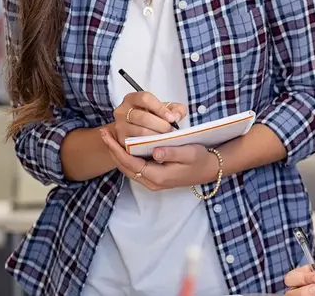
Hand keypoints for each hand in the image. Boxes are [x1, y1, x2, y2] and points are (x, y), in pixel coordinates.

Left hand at [99, 129, 219, 190]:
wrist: (210, 169)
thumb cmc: (201, 159)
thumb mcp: (190, 152)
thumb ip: (172, 152)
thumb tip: (154, 152)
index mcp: (159, 176)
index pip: (130, 163)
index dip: (116, 149)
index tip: (108, 135)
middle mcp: (152, 182)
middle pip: (125, 167)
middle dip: (112, 150)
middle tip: (103, 133)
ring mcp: (153, 181)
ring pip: (128, 169)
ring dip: (117, 154)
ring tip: (109, 138)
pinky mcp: (154, 178)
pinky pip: (134, 168)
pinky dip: (125, 157)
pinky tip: (123, 146)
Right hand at [112, 91, 185, 139]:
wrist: (145, 130)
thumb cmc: (157, 117)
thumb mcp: (169, 109)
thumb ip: (177, 110)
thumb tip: (175, 117)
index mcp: (132, 98)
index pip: (145, 99)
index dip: (160, 109)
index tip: (171, 118)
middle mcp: (122, 111)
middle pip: (143, 117)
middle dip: (161, 125)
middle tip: (170, 130)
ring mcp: (120, 126)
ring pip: (141, 132)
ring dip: (157, 136)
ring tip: (166, 137)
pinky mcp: (121, 140)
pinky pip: (136, 143)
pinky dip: (150, 144)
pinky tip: (158, 144)